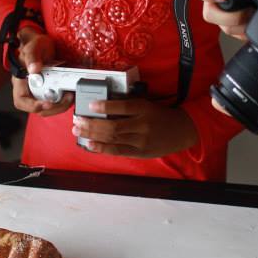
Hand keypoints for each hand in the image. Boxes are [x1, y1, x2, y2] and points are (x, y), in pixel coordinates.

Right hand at [11, 28, 72, 116]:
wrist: (43, 44)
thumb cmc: (35, 44)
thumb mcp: (34, 46)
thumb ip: (32, 56)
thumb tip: (34, 69)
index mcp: (20, 80)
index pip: (21, 100)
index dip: (33, 106)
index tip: (48, 103)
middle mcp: (28, 89)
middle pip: (37, 108)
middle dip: (53, 108)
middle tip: (66, 98)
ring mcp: (38, 91)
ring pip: (47, 107)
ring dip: (60, 106)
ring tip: (70, 96)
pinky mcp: (48, 91)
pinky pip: (54, 102)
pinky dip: (63, 102)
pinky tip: (70, 94)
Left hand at [71, 98, 197, 157]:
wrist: (181, 130)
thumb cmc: (159, 115)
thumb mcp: (147, 105)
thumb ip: (128, 107)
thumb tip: (102, 108)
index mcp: (145, 108)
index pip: (123, 106)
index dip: (106, 105)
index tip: (91, 105)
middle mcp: (143, 125)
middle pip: (114, 125)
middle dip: (92, 124)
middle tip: (77, 121)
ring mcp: (142, 140)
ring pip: (113, 138)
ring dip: (93, 135)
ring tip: (78, 131)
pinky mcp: (140, 152)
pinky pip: (118, 151)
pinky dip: (103, 148)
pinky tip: (91, 145)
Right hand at [189, 0, 257, 39]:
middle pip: (209, 12)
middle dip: (228, 17)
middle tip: (246, 12)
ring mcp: (222, 8)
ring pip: (222, 26)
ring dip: (239, 27)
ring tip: (255, 18)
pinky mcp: (232, 21)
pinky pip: (233, 33)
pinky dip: (244, 33)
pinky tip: (254, 27)